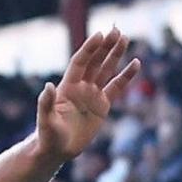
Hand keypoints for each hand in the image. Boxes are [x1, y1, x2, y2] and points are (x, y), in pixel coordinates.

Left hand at [35, 26, 140, 162]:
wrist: (57, 150)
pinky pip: (116, 87)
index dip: (89, 49)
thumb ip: (46, 103)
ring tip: (125, 38)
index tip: (100, 34)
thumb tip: (48, 86)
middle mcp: (80, 87)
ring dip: (115, 54)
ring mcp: (92, 95)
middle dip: (105, 46)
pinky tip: (136, 63)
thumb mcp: (45, 121)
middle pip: (95, 61)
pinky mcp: (102, 105)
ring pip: (106, 70)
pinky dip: (126, 75)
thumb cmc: (47, 136)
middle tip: (117, 30)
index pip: (80, 62)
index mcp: (67, 87)